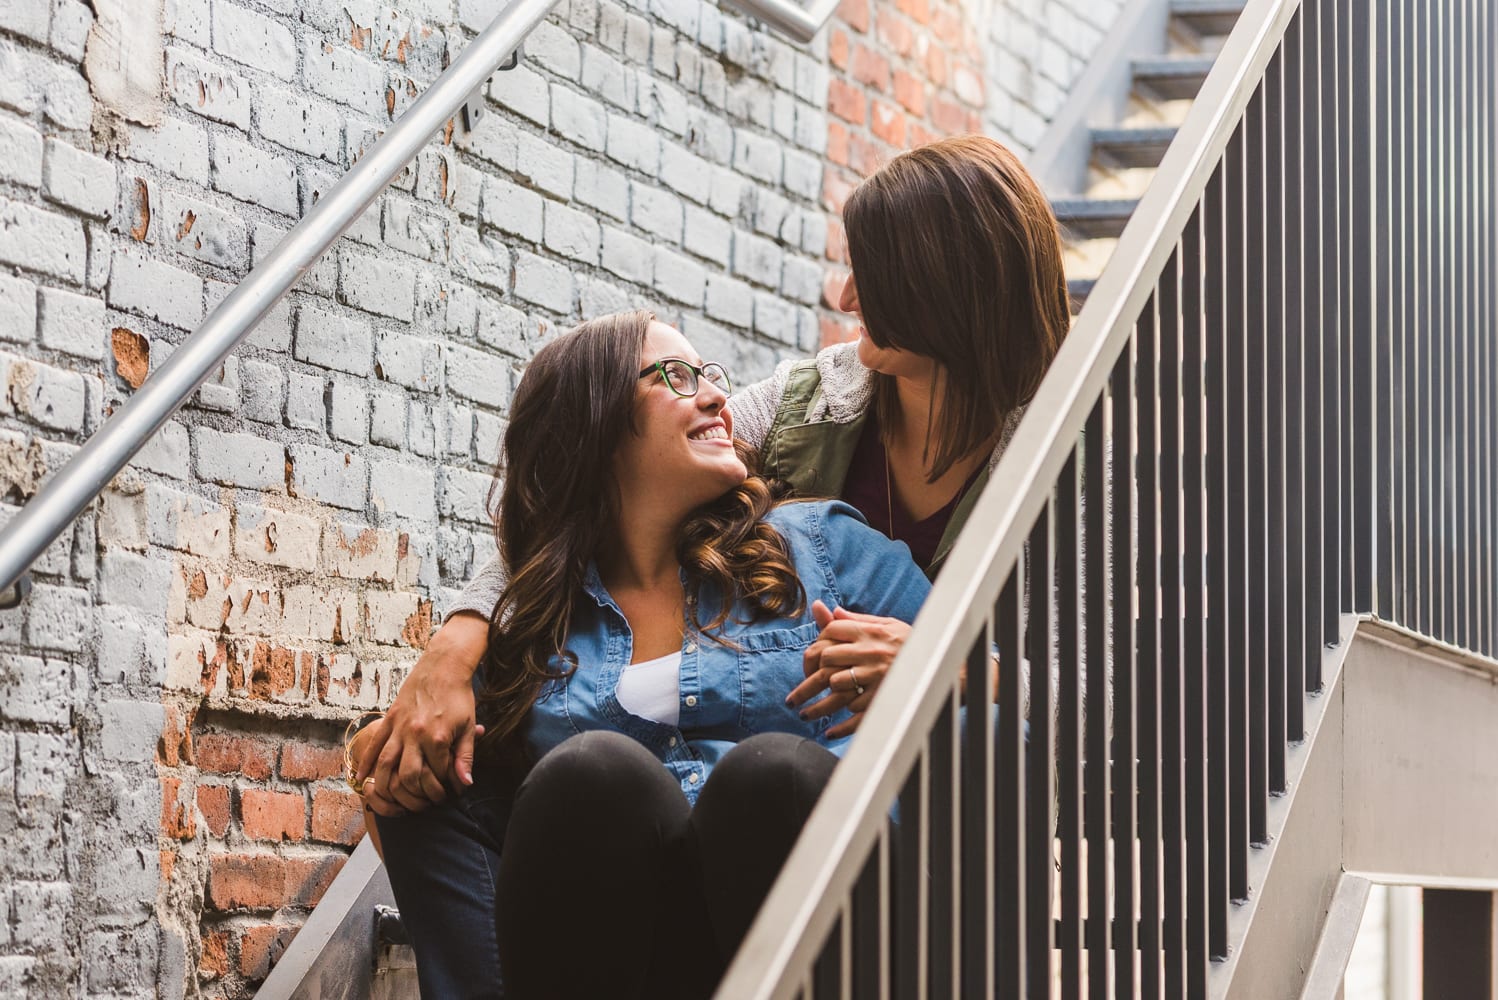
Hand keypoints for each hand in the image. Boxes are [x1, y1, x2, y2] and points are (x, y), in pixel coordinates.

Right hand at [357, 611, 488, 816]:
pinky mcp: (390, 718)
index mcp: (437, 737)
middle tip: (425, 802)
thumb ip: (466, 757)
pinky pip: (374, 744)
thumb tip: (465, 783)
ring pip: (385, 763)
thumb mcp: (468, 726)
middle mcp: (415, 734)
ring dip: (387, 786)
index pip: (438, 774)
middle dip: (417, 794)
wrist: (444, 666)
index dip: (445, 787)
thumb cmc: (459, 697)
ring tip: (392, 800)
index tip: (450, 794)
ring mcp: (399, 726)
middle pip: (408, 776)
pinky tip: (362, 778)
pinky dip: (366, 762)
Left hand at [785, 600, 910, 738]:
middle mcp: (871, 653)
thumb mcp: (888, 625)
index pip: (830, 633)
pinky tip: (830, 732)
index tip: (809, 664)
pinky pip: (857, 714)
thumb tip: (830, 611)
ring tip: (804, 715)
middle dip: (806, 681)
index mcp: (870, 632)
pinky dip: (842, 727)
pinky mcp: (885, 698)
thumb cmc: (913, 644)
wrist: (945, 663)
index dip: (814, 648)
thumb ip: (857, 620)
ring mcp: (878, 677)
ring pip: (835, 689)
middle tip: (795, 697)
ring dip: (817, 707)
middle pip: (825, 661)